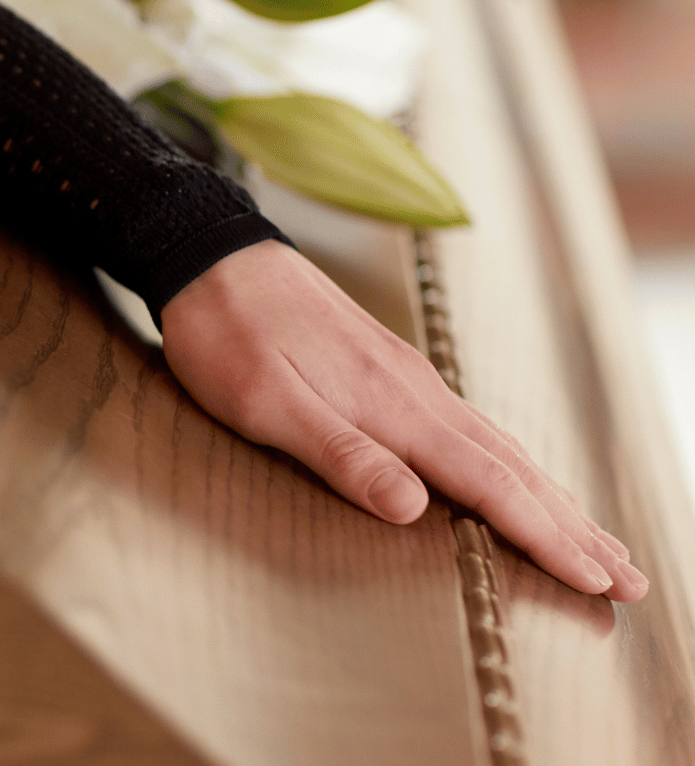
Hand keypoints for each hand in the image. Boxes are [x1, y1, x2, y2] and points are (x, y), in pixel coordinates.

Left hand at [159, 239, 645, 600]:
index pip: (492, 486)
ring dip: (552, 499)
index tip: (595, 582)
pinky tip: (514, 476)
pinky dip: (512, 464)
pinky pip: (471, 428)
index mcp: (395, 407)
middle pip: (515, 470)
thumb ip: (340, 455)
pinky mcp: (390, 369)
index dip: (546, 539)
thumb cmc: (229, 334)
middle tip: (626, 580)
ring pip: (500, 447)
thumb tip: (412, 508)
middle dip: (573, 529)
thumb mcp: (266, 404)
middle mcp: (417, 391)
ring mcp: (408, 378)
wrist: (214, 258)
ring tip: (593, 538)